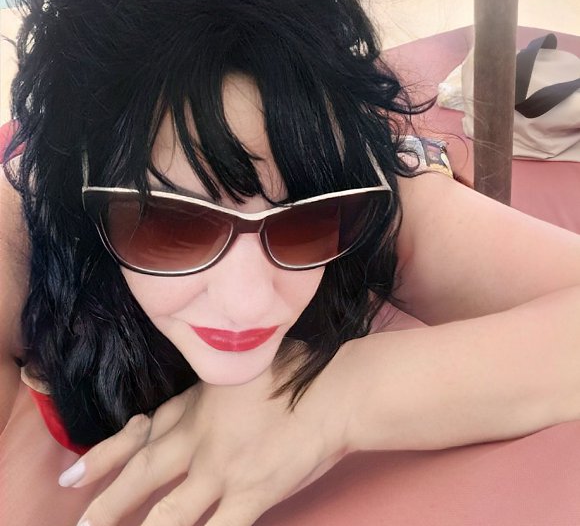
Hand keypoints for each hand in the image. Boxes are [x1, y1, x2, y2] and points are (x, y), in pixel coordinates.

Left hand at [61, 340, 350, 525]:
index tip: (72, 475)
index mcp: (195, 404)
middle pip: (141, 476)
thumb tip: (175, 409)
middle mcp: (200, 439)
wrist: (334, 390)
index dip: (103, 456)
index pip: (139, 434)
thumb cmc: (292, 369)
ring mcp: (223, 470)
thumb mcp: (238, 365)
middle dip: (106, 505)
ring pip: (168, 515)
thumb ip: (205, 388)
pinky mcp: (252, 494)